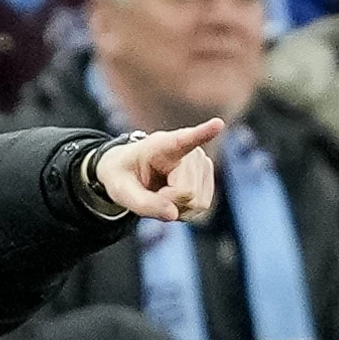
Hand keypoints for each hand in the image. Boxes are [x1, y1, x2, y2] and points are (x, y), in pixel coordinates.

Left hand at [94, 119, 224, 222]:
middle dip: (168, 201)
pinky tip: (173, 198)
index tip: (218, 124)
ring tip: (161, 192)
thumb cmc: (124, 175)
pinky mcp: (208, 179)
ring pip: (197, 202)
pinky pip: (202, 208)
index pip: (185, 139)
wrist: (132, 172)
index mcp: (162, 146)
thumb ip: (143, 203)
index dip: (203, 133)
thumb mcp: (121, 190)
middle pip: (187, 192)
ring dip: (177, 207)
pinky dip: (184, 210)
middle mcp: (190, 151)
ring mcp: (203, 165)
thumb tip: (173, 215)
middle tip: (152, 191)